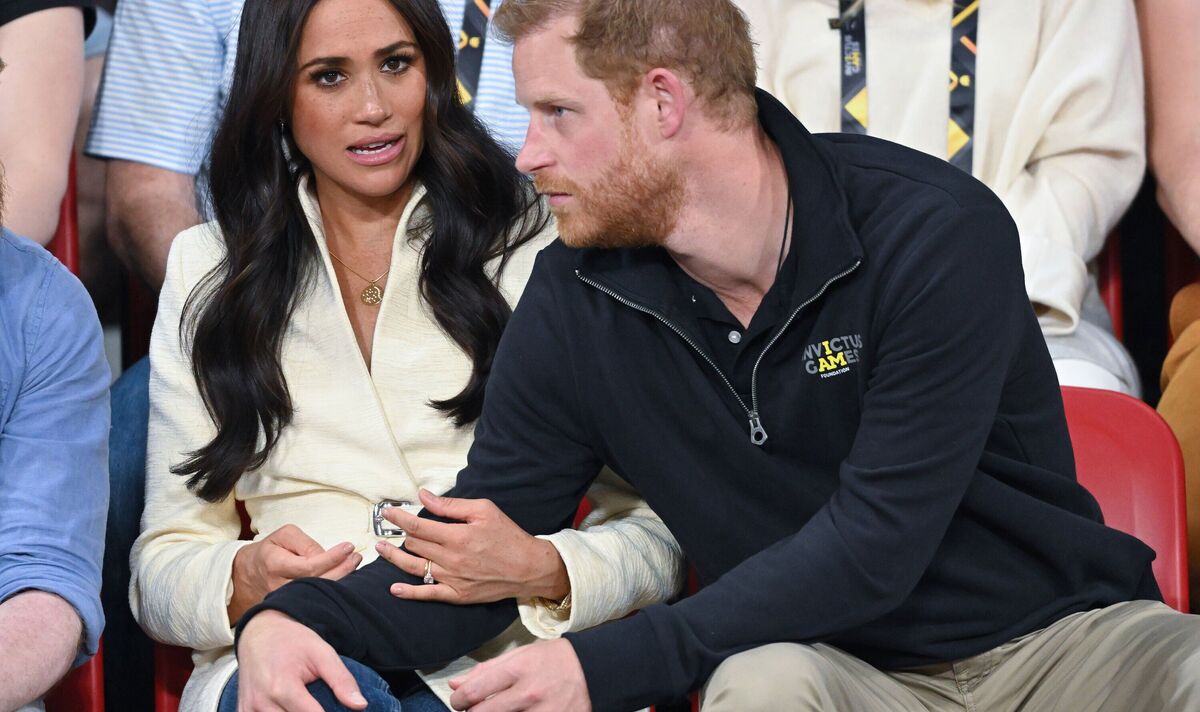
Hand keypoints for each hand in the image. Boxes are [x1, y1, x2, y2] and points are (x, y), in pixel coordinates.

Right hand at [228, 524, 361, 622]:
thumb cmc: (269, 551)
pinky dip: (332, 591)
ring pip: (317, 594)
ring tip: (354, 564)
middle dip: (342, 569)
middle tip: (356, 556)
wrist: (246, 575)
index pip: (309, 565)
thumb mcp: (283, 536)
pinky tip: (345, 580)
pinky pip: (315, 601)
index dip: (331, 558)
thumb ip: (305, 543)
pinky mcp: (291, 608)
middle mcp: (279, 586)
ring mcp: (284, 601)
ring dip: (341, 580)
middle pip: (316, 583)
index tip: (348, 547)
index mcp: (275, 564)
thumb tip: (326, 555)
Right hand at [235, 610, 366, 711]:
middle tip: (323, 704)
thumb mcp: (322, 653)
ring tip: (309, 704)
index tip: (339, 711)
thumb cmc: (293, 642)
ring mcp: (249, 710)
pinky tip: (290, 709)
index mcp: (283, 687)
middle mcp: (262, 702)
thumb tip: (360, 705)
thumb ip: (341, 680)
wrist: (259, 633)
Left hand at [374, 489, 569, 603]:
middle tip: (394, 527)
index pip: (418, 525)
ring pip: (414, 567)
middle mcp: (451, 559)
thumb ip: (451, 505)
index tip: (387, 512)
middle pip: (414, 544)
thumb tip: (424, 496)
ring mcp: (453, 579)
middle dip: (401, 533)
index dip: (399, 518)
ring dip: (394, 557)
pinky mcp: (457, 595)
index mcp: (457, 536)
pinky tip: (394, 588)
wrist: (529, 568)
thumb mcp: (484, 510)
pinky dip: (409, 593)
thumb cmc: (509, 536)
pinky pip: (428, 594)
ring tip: (381, 549)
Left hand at [448, 638, 589, 711]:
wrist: (594, 672)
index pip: (474, 690)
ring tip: (498, 710)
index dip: (459, 700)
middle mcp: (528, 693)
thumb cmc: (554, 660)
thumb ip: (487, 669)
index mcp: (518, 669)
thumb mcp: (522, 654)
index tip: (459, 701)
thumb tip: (456, 684)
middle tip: (473, 709)